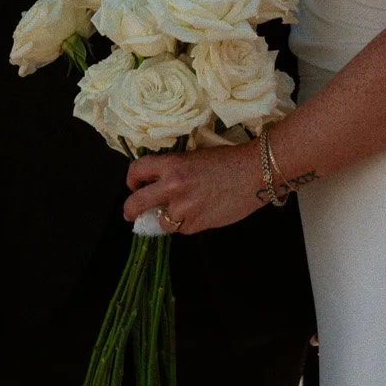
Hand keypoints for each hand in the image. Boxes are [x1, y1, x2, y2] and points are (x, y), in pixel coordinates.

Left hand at [123, 143, 264, 233]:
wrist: (255, 172)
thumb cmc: (227, 160)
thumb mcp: (193, 158)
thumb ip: (172, 172)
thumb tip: (155, 186)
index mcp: (171, 165)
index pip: (136, 172)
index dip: (131, 180)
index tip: (134, 186)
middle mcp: (172, 188)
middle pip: (135, 205)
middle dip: (131, 211)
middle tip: (132, 213)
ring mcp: (183, 210)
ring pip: (160, 222)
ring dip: (166, 218)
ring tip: (183, 209)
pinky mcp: (196, 225)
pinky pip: (182, 228)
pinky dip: (187, 223)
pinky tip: (202, 211)